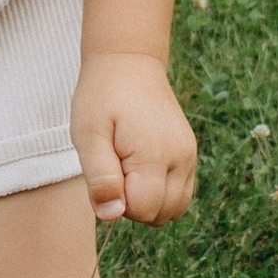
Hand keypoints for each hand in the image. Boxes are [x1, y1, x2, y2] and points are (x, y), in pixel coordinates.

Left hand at [70, 55, 198, 226]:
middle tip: (113, 168)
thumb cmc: (101, 97)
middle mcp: (181, 158)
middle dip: (132, 205)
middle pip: (160, 215)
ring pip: (174, 209)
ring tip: (125, 169)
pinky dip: (160, 193)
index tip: (104, 171)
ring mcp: (189, 155)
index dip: (117, 202)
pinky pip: (180, 193)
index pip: (142, 210)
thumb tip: (112, 215)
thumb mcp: (89, 135)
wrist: (127, 62)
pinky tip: (139, 169)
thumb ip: (100, 178)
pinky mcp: (189, 152)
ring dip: (147, 202)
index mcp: (155, 155)